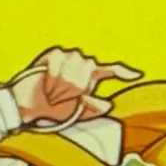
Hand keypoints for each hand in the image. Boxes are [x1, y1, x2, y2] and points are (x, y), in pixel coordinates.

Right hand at [9, 47, 140, 126]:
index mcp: (91, 77)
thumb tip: (108, 106)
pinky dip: (52, 76)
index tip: (137, 76)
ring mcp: (68, 57)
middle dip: (76, 86)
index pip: (111, 70)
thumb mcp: (74, 111)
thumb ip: (90, 107)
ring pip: (75, 65)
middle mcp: (82, 64)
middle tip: (62, 98)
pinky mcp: (53, 54)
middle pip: (90, 68)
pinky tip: (46, 84)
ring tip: (53, 93)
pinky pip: (58, 62)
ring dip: (63, 83)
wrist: (28, 105)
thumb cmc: (53, 109)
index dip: (124, 72)